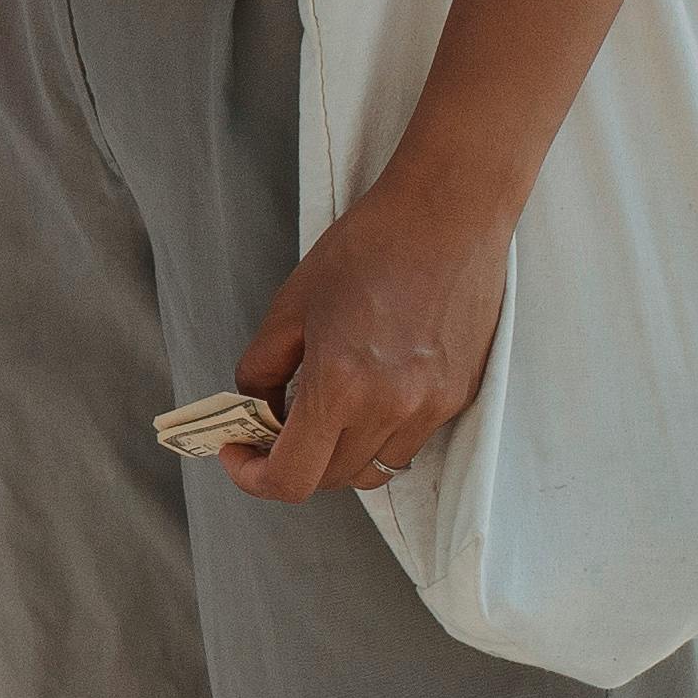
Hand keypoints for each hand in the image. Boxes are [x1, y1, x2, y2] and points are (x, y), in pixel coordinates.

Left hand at [227, 170, 515, 501]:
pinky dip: (375, 436)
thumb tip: (256, 410)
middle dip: (290, 464)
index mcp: (342, 386)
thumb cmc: (365, 250)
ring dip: (336, 456)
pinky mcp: (459, 397)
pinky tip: (364, 395)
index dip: (252, 477)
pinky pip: (407, 443)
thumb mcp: (289, 306)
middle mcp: (392, 409)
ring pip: (372, 470)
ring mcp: (432, 407)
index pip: (291, 479)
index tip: (238, 452)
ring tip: (319, 413)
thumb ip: (261, 369)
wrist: (447, 216)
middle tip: (269, 430)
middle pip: (329, 481)